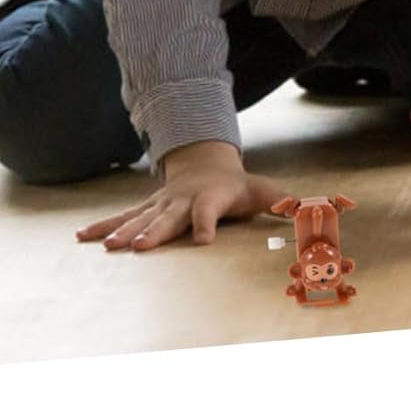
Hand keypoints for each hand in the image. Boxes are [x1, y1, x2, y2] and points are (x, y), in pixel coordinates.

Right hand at [75, 140, 284, 250]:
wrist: (204, 163)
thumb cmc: (237, 186)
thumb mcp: (263, 191)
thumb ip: (285, 202)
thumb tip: (328, 205)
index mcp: (210, 199)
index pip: (208, 212)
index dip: (207, 225)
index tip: (205, 241)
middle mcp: (181, 201)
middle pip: (167, 219)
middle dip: (154, 233)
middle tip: (139, 248)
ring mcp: (160, 204)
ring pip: (139, 219)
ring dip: (122, 232)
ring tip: (107, 247)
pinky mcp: (145, 209)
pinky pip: (122, 217)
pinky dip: (102, 226)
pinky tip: (82, 237)